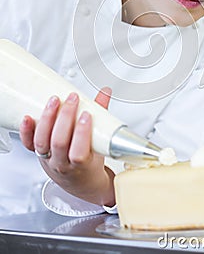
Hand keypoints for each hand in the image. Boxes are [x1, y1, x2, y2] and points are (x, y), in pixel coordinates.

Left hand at [19, 88, 114, 206]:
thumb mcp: (101, 144)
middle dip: (65, 118)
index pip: (79, 152)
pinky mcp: (37, 153)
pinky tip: (27, 117)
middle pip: (59, 142)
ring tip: (54, 101)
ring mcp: (47, 159)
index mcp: (81, 165)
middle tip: (72, 100)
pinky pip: (28, 144)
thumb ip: (102, 117)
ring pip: (42, 141)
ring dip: (47, 119)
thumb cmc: (90, 164)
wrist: (79, 182)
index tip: (87, 115)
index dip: (82, 133)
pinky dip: (26, 130)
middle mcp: (61, 163)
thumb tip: (105, 93)